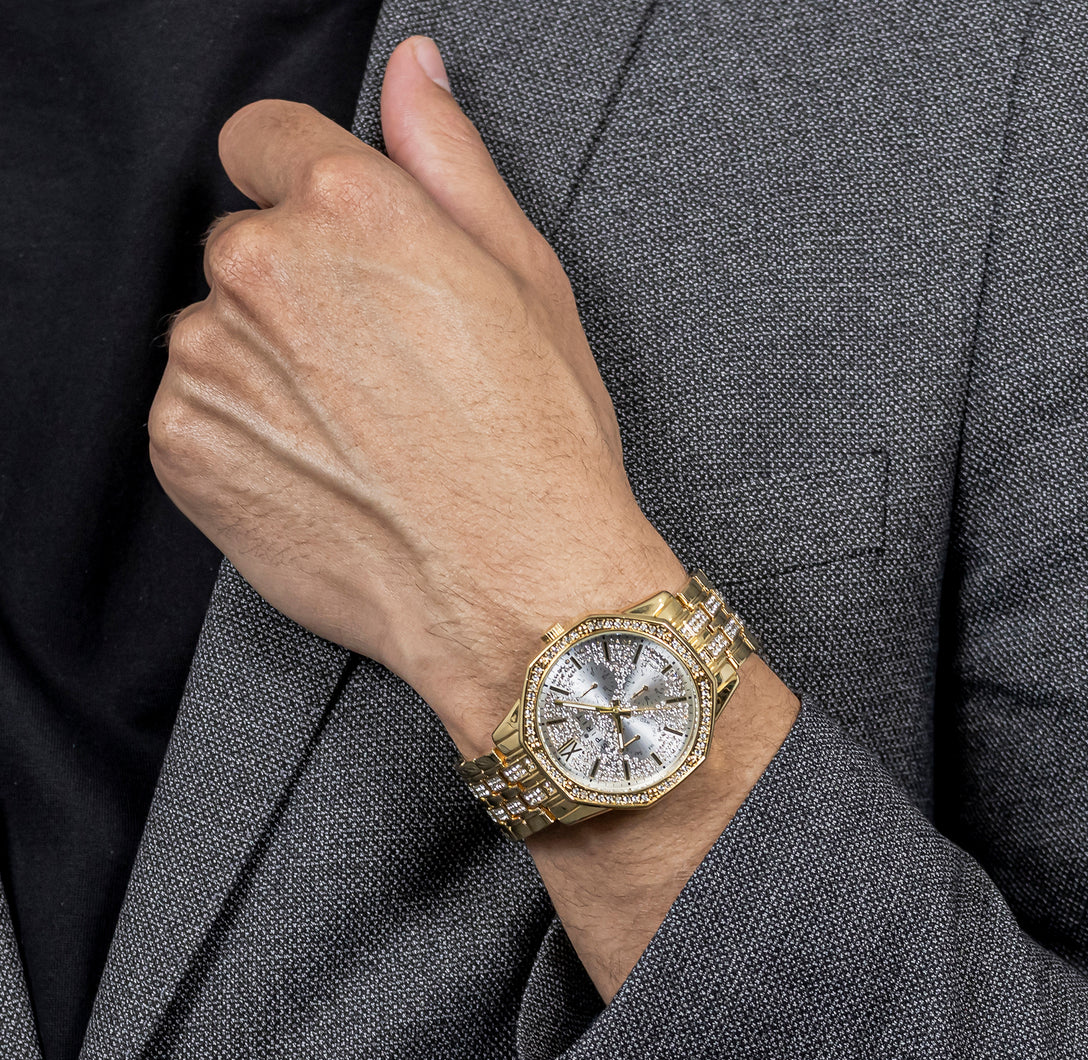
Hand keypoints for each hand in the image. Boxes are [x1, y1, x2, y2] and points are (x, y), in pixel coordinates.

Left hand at [148, 36, 685, 753]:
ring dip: (269, 366)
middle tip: (383, 370)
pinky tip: (324, 469)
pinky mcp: (184, 447)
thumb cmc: (539, 449)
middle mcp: (262, 270)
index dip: (308, 190)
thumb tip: (415, 75)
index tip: (341, 248)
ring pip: (219, 332)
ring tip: (361, 431)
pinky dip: (242, 433)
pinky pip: (194, 409)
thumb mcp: (526, 282)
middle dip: (302, 293)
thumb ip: (450, 161)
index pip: (266, 139)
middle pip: (247, 247)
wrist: (516, 593)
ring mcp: (210, 362)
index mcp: (351, 209)